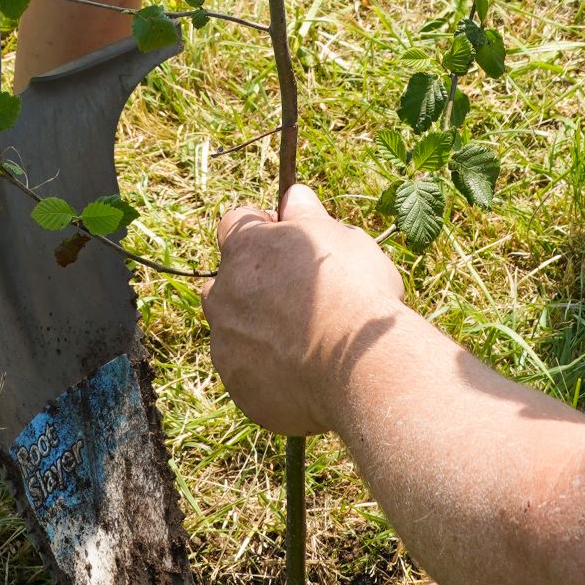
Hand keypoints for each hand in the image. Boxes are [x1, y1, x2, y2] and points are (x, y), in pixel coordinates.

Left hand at [203, 183, 404, 436]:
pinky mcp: (240, 388)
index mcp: (245, 250)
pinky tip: (305, 373)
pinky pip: (248, 374)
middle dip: (253, 284)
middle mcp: (224, 295)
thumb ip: (308, 215)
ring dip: (257, 330)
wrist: (361, 367)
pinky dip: (268, 372)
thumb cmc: (355, 293)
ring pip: (234, 330)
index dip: (262, 228)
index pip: (235, 222)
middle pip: (227, 280)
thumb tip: (295, 195)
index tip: (288, 240)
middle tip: (297, 296)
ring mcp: (227, 346)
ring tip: (304, 341)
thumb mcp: (342, 237)